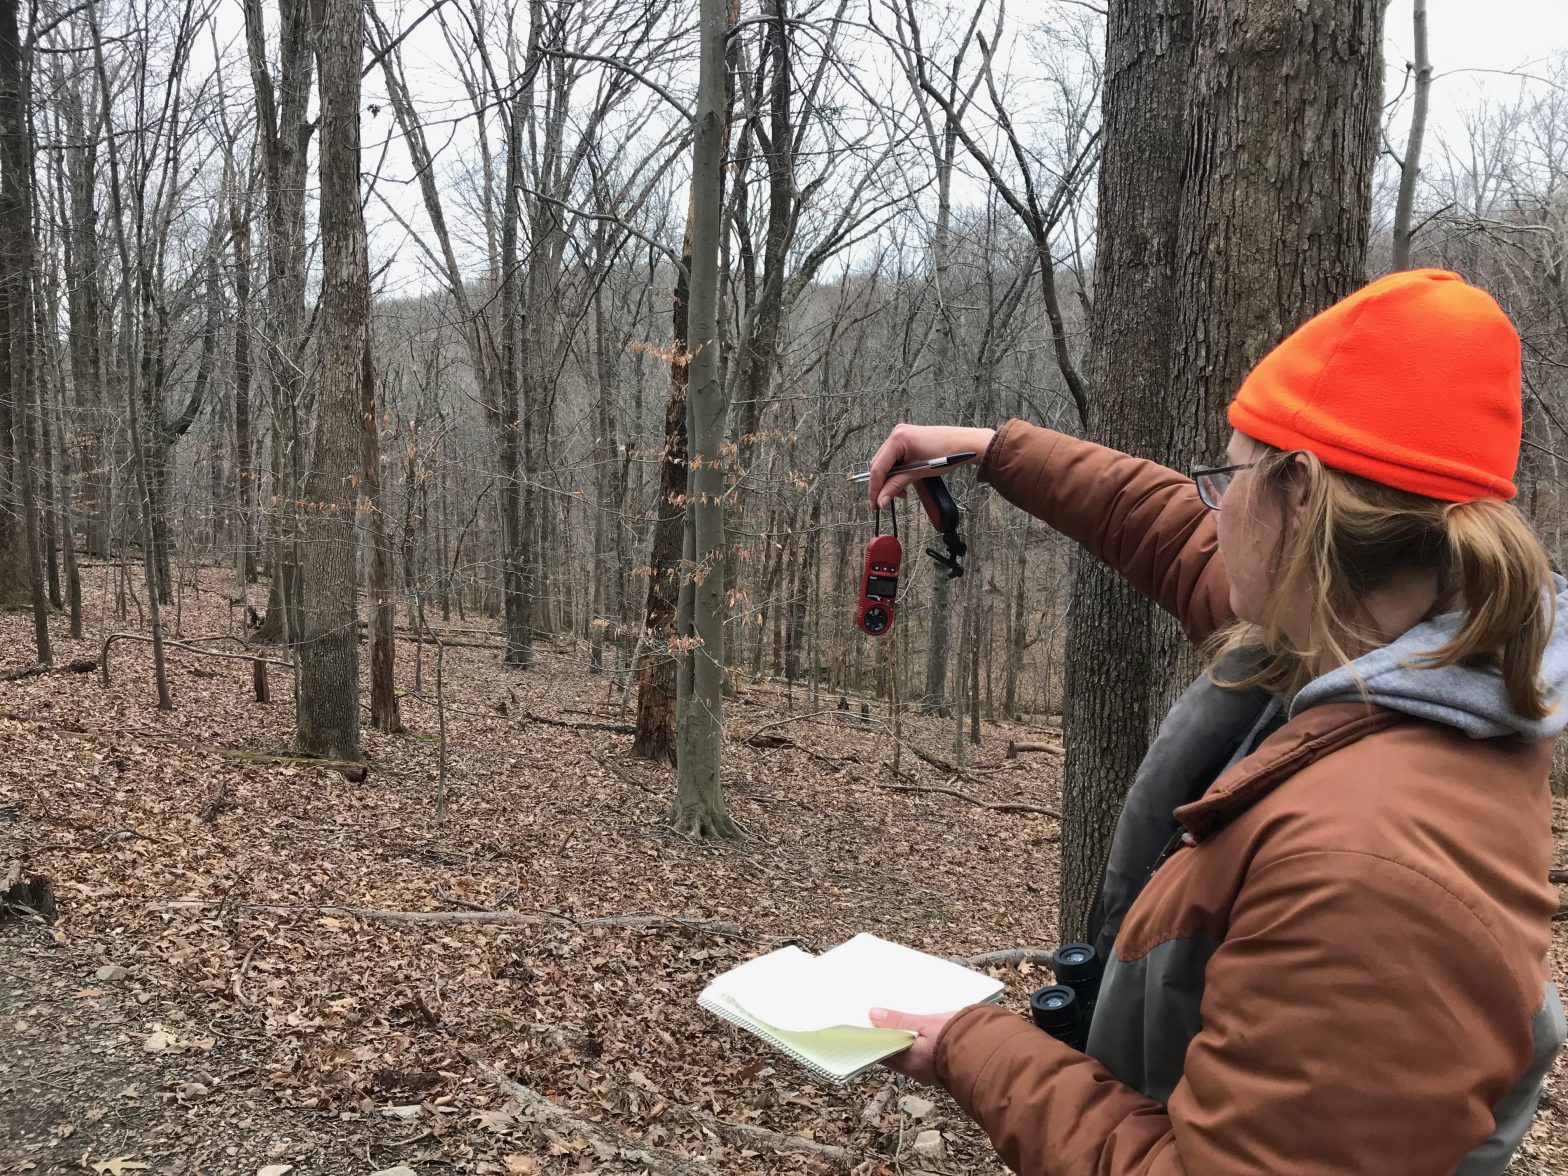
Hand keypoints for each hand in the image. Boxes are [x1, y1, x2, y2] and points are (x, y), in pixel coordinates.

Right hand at [867, 424, 994, 509]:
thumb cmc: (946, 454)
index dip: (874, 488)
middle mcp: (896, 433)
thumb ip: (896, 486)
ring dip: (890, 478)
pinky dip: (896, 470)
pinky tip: (904, 479)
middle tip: (886, 500)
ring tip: (901, 491)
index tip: (874, 503)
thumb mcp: (918, 473)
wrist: (964, 444)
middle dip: (882, 484)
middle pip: (879, 464)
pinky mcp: (906, 438)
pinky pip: (894, 457)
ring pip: (885, 462)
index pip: (878, 468)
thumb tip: (881, 500)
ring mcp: (901, 434)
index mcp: (898, 439)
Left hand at [869, 1007, 959, 1085]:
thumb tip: (873, 1015)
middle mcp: (919, 1071)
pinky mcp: (947, 1066)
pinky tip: (925, 1030)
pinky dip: (922, 1043)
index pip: (882, 1052)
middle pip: (897, 1054)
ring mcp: (933, 1072)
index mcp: (909, 1062)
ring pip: (913, 1054)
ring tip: (903, 1020)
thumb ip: (900, 1020)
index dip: (875, 1038)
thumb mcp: (925, 1024)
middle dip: (891, 1038)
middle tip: (882, 1018)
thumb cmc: (957, 1039)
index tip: (867, 1024)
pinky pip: (928, 1054)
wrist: (990, 1051)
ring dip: (908, 1040)